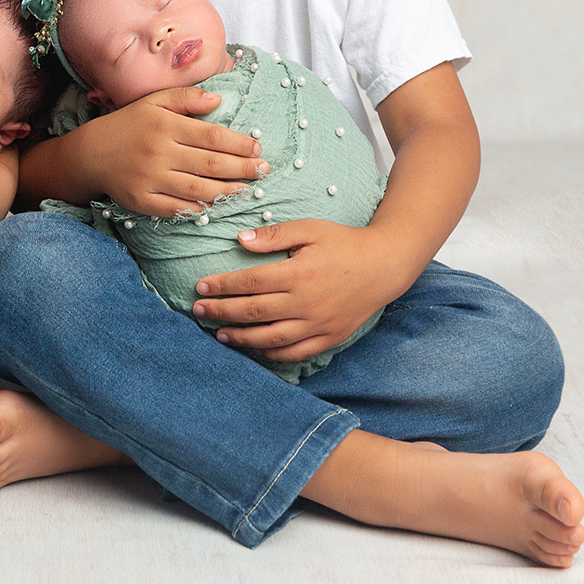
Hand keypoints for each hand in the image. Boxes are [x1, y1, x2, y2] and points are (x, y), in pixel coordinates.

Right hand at [70, 87, 266, 217]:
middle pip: (211, 164)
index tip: (258, 149)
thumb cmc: (128, 125)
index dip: (239, 144)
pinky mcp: (142, 200)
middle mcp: (159, 152)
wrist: (89, 153)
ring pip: (198, 189)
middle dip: (243, 169)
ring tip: (248, 190)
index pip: (212, 136)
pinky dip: (198, 210)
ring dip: (228, 191)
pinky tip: (216, 207)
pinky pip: (176, 209)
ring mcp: (150, 178)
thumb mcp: (154, 102)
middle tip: (264, 171)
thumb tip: (218, 100)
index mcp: (165, 125)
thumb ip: (186, 98)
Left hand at [189, 219, 407, 362]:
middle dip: (221, 312)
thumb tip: (240, 240)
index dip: (221, 285)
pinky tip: (255, 348)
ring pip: (271, 338)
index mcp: (298, 273)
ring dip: (241, 338)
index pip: (250, 283)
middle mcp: (306, 303)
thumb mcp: (310, 229)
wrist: (385, 265)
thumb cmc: (344, 243)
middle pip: (254, 312)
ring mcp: (318, 324)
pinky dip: (273, 354)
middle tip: (198, 311)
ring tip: (220, 334)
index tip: (200, 286)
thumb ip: (274, 235)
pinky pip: (296, 353)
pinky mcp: (329, 338)